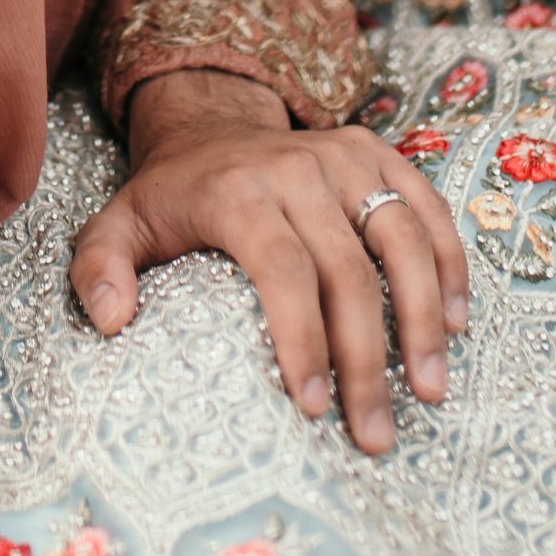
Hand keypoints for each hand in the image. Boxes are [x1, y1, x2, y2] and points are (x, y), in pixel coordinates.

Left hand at [70, 71, 470, 458]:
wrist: (212, 122)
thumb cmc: (170, 196)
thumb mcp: (117, 224)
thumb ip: (98, 268)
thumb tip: (111, 320)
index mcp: (237, 189)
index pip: (283, 268)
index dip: (302, 338)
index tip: (311, 406)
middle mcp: (297, 166)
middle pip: (348, 269)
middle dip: (366, 359)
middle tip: (372, 434)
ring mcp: (345, 155)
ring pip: (401, 238)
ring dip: (423, 318)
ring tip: (428, 391)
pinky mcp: (379, 153)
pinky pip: (427, 209)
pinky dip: (450, 265)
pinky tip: (456, 324)